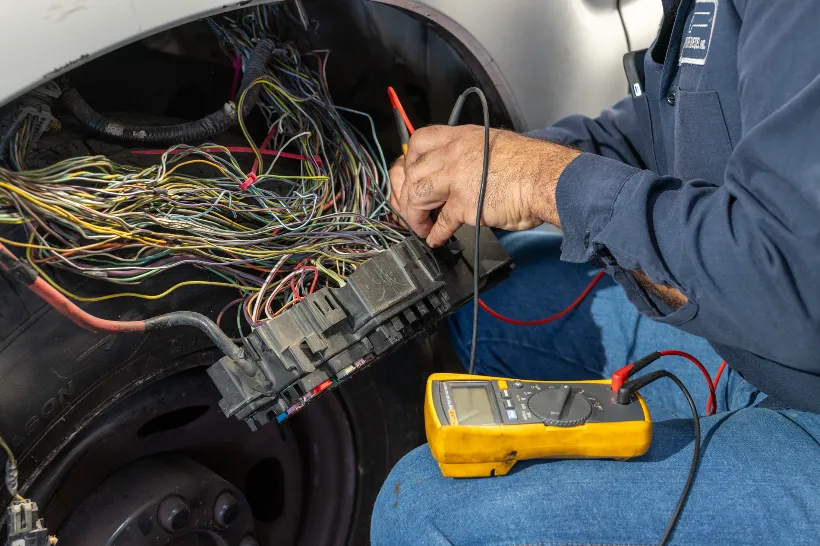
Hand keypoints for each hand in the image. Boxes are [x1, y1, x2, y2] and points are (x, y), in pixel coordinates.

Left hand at [389, 125, 580, 246]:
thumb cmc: (529, 165)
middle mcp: (454, 153)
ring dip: (414, 215)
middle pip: (411, 171)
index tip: (408, 177)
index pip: (419, 142)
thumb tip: (453, 176)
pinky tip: (436, 239)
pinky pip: (440, 221)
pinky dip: (434, 234)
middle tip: (407, 209)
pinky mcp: (464, 203)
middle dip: (403, 193)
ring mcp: (457, 177)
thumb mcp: (490, 148)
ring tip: (421, 227)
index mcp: (460, 137)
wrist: (547, 178)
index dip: (408, 162)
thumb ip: (468, 157)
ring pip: (416, 194)